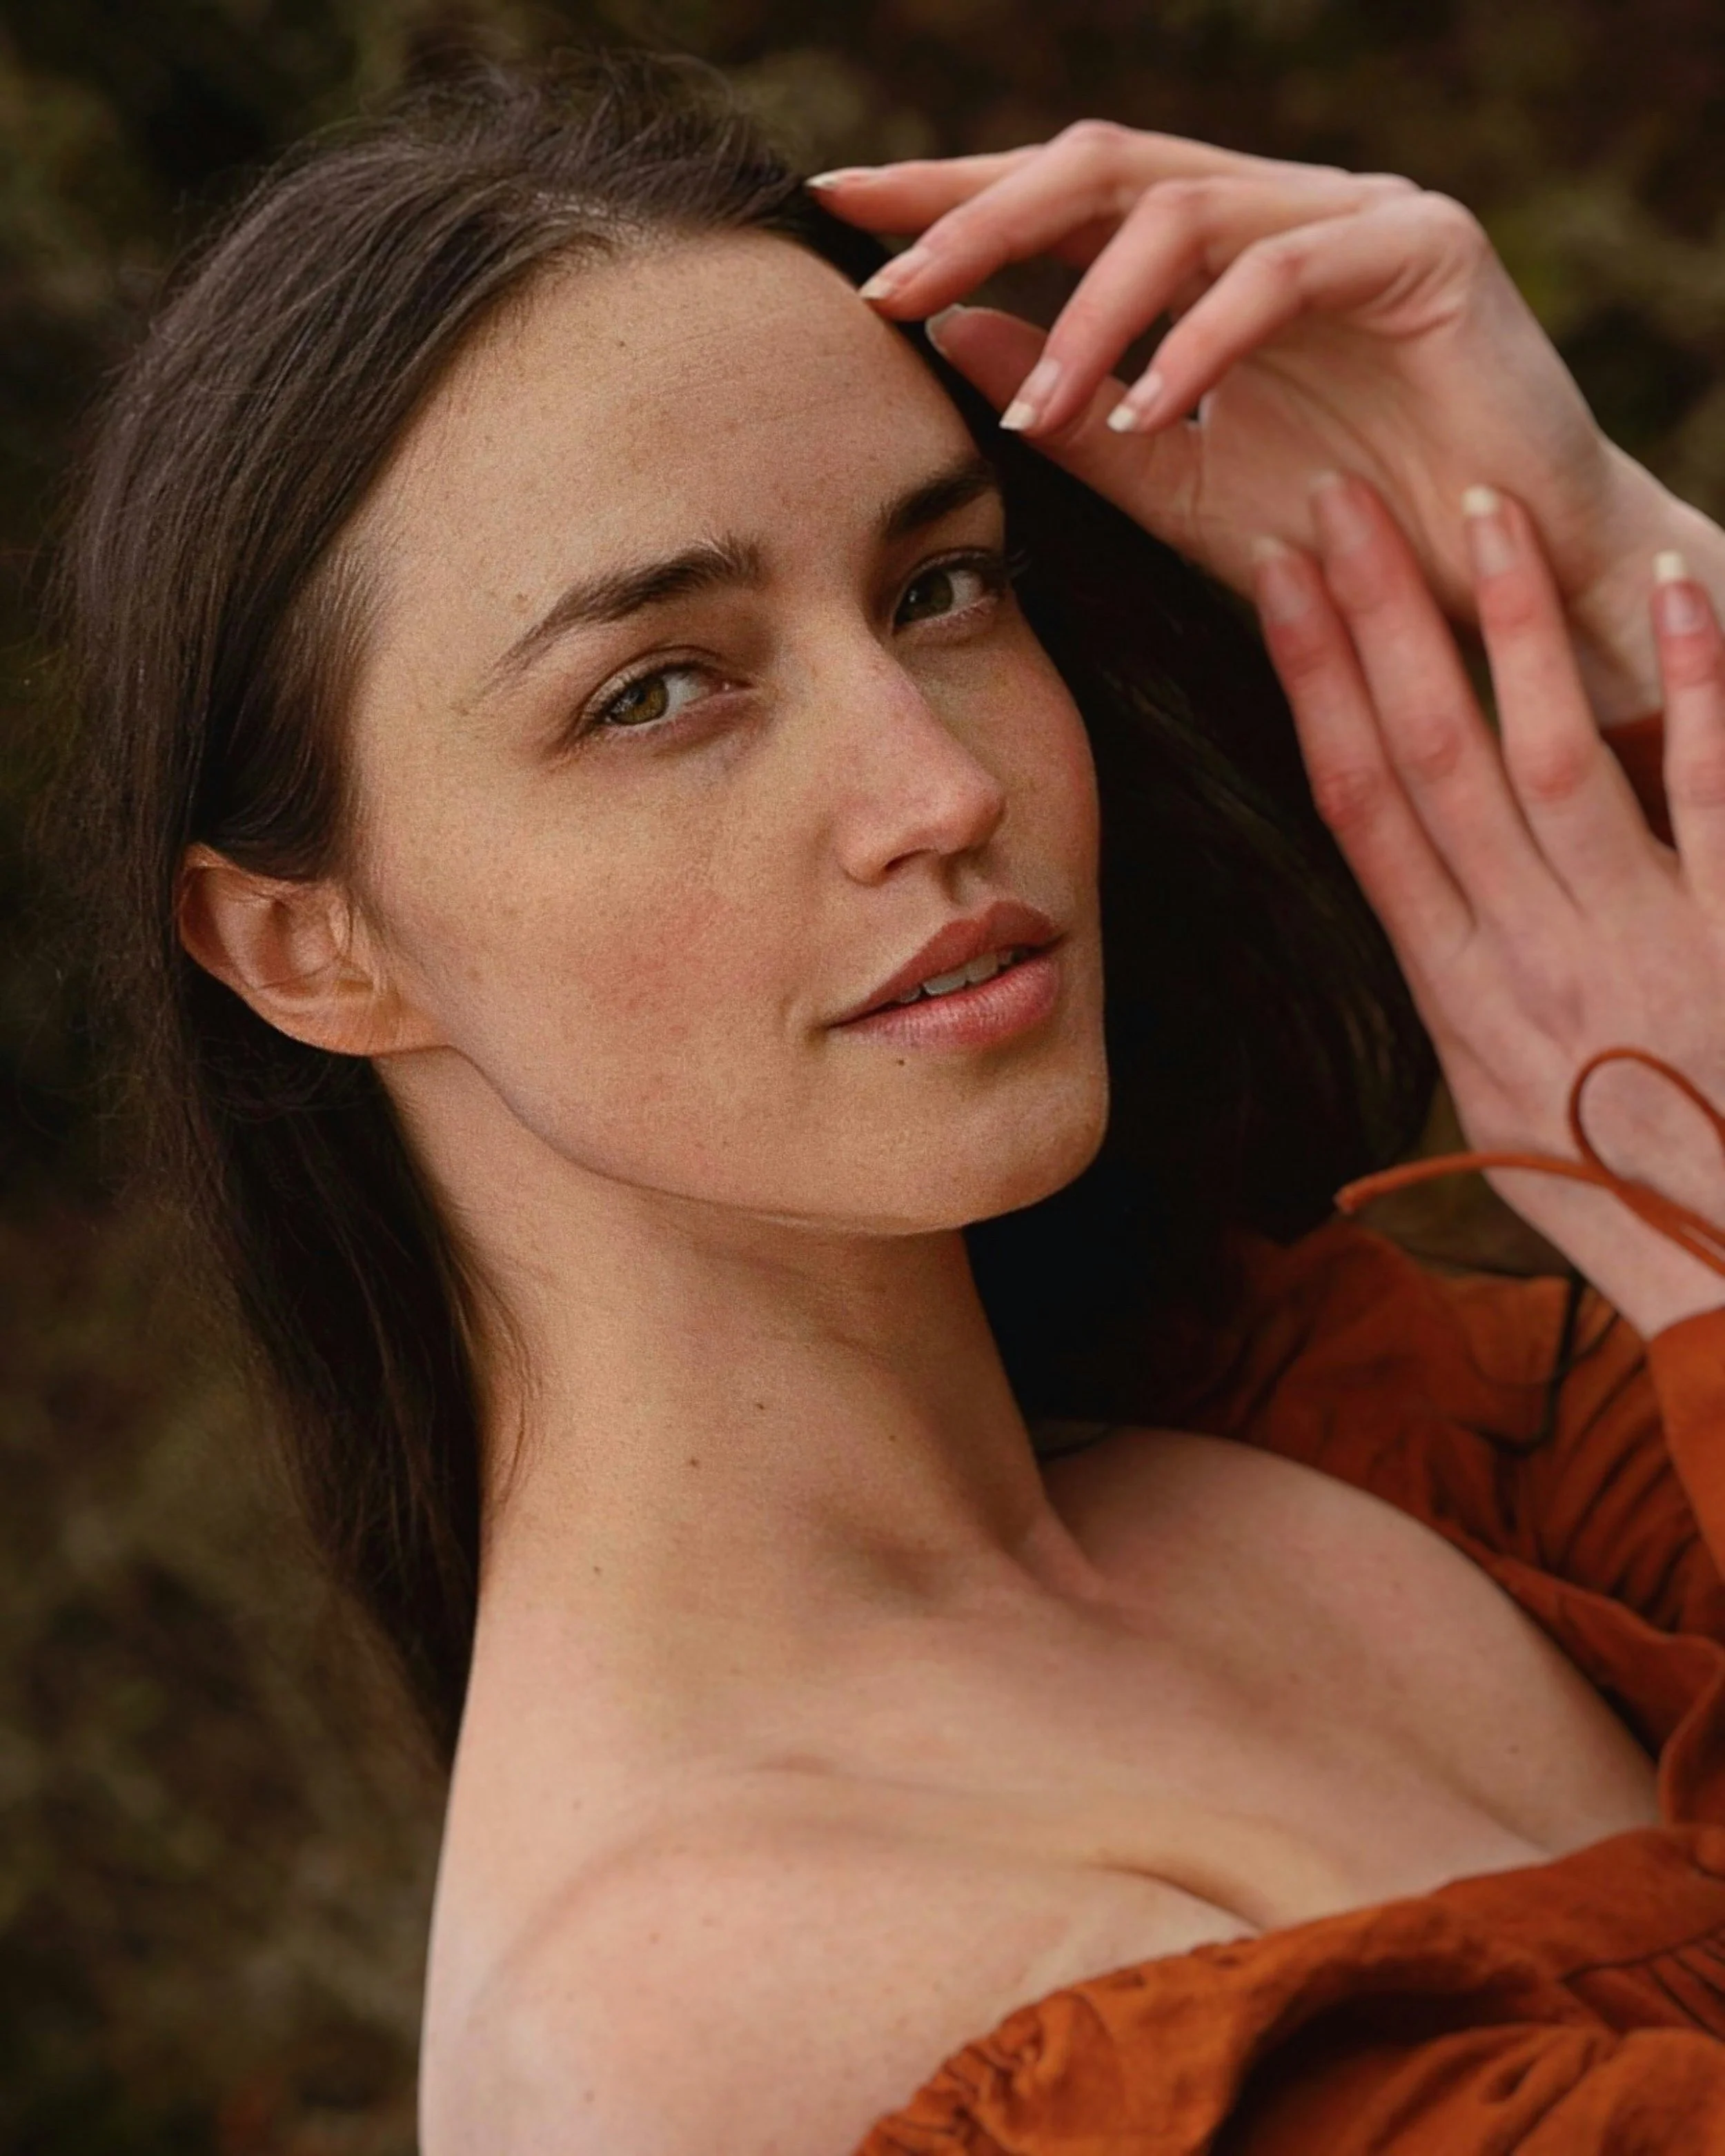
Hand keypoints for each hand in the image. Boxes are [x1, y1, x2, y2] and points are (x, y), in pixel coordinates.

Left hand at [813, 124, 1711, 720]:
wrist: (1489, 596)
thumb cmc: (1333, 541)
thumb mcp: (1168, 481)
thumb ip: (1067, 408)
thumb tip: (946, 332)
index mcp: (1208, 256)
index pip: (1057, 200)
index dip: (947, 198)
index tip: (834, 214)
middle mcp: (1274, 212)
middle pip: (1099, 166)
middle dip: (981, 217)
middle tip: (887, 284)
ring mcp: (1352, 216)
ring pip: (1183, 210)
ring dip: (1087, 312)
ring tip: (1033, 409)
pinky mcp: (1425, 248)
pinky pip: (1284, 271)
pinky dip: (1199, 342)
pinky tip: (1142, 412)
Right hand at [1252, 471, 1724, 1338]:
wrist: (1717, 1252)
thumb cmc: (1593, 1169)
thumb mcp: (1481, 1086)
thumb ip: (1451, 971)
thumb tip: (1414, 879)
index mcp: (1450, 981)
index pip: (1358, 805)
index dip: (1314, 684)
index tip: (1282, 582)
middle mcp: (1525, 947)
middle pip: (1433, 760)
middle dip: (1381, 625)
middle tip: (1343, 503)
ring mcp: (1636, 933)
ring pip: (1554, 758)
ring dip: (1511, 631)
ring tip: (1480, 512)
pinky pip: (1710, 793)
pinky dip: (1692, 690)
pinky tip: (1667, 595)